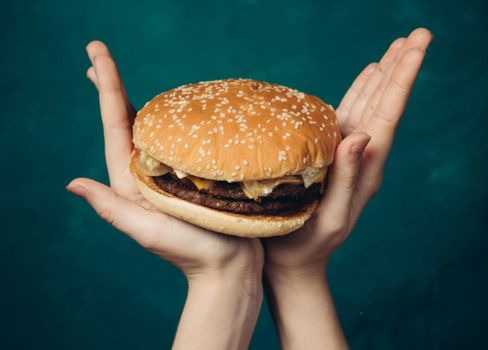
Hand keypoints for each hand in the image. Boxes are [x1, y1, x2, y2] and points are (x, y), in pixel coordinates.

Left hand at [67, 41, 262, 349]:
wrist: (228, 266)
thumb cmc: (190, 251)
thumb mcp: (145, 229)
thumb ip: (112, 206)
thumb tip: (72, 183)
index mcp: (133, 180)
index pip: (115, 125)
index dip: (106, 89)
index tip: (94, 58)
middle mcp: (149, 171)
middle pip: (127, 119)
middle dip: (112, 87)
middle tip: (97, 56)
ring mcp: (173, 171)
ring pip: (153, 126)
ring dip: (138, 98)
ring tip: (119, 77)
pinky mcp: (197, 172)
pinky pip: (182, 137)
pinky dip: (175, 118)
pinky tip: (175, 105)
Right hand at [263, 28, 432, 349]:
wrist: (295, 259)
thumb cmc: (308, 242)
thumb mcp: (331, 216)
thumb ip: (348, 177)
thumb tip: (363, 134)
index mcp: (367, 169)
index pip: (388, 115)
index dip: (402, 78)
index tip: (416, 46)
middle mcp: (361, 157)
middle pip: (384, 105)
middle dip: (399, 69)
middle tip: (415, 35)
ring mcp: (346, 155)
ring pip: (368, 107)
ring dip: (381, 78)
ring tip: (393, 51)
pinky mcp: (330, 156)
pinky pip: (347, 118)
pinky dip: (359, 94)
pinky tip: (366, 79)